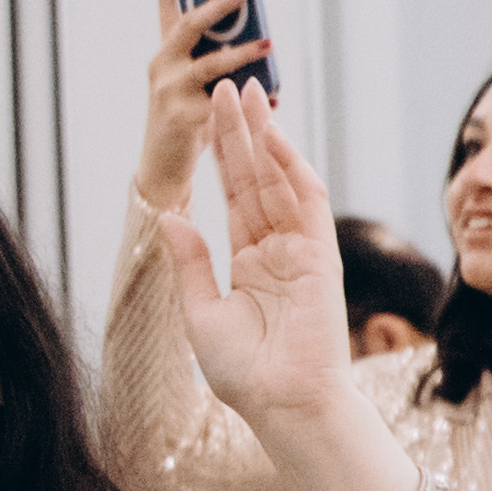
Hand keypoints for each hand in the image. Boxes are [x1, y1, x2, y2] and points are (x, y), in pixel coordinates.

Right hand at [133, 0, 269, 209]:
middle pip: (187, 25)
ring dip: (242, 51)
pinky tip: (273, 97)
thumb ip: (214, 56)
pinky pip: (225, 101)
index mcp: (165, 52)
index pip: (167, 4)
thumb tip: (258, 33)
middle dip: (216, 4)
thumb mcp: (193, 83)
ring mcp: (169, 90)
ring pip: (210, 63)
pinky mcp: (184, 117)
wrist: (162, 169)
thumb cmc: (184, 121)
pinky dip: (252, 97)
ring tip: (268, 42)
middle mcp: (162, 65)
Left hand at [156, 79, 356, 428]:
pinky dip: (292, 167)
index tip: (213, 117)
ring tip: (248, 95)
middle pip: (257, 178)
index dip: (224, 156)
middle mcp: (277, 250)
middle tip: (229, 86)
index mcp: (249, 263)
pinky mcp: (321, 256)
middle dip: (242, 132)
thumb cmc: (245, 374)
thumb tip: (170, 216)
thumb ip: (190, 262)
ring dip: (265, 138)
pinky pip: (308, 202)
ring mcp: (301, 250)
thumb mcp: (200, 312)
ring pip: (280, 180)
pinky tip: (273, 137)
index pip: (236, 197)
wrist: (283, 404)